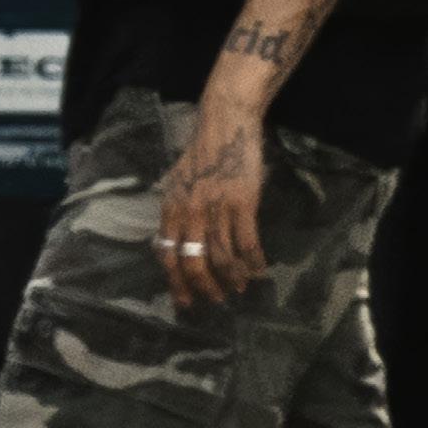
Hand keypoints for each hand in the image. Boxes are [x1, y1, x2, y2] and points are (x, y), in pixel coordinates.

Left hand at [156, 105, 266, 310]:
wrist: (225, 126)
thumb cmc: (201, 154)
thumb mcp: (176, 183)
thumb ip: (174, 211)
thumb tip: (169, 240)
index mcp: (172, 209)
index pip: (168, 255)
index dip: (177, 282)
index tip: (185, 301)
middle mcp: (191, 213)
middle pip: (194, 262)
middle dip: (205, 286)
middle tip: (216, 299)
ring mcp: (217, 209)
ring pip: (222, 256)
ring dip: (231, 278)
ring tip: (238, 288)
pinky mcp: (243, 203)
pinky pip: (247, 242)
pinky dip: (253, 261)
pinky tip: (259, 271)